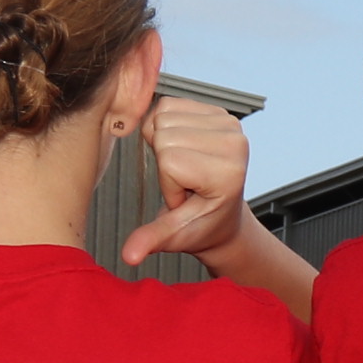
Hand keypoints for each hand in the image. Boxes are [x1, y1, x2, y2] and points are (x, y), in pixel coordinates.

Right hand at [121, 95, 255, 266]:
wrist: (223, 216)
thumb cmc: (203, 225)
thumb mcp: (175, 236)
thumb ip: (152, 239)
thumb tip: (129, 256)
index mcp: (228, 172)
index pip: (169, 161)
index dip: (167, 183)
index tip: (184, 199)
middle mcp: (234, 142)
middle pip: (163, 134)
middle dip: (164, 162)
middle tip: (184, 183)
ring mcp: (228, 123)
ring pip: (162, 116)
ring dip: (164, 144)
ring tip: (185, 169)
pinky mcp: (218, 111)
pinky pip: (168, 106)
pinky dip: (165, 126)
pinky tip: (183, 149)